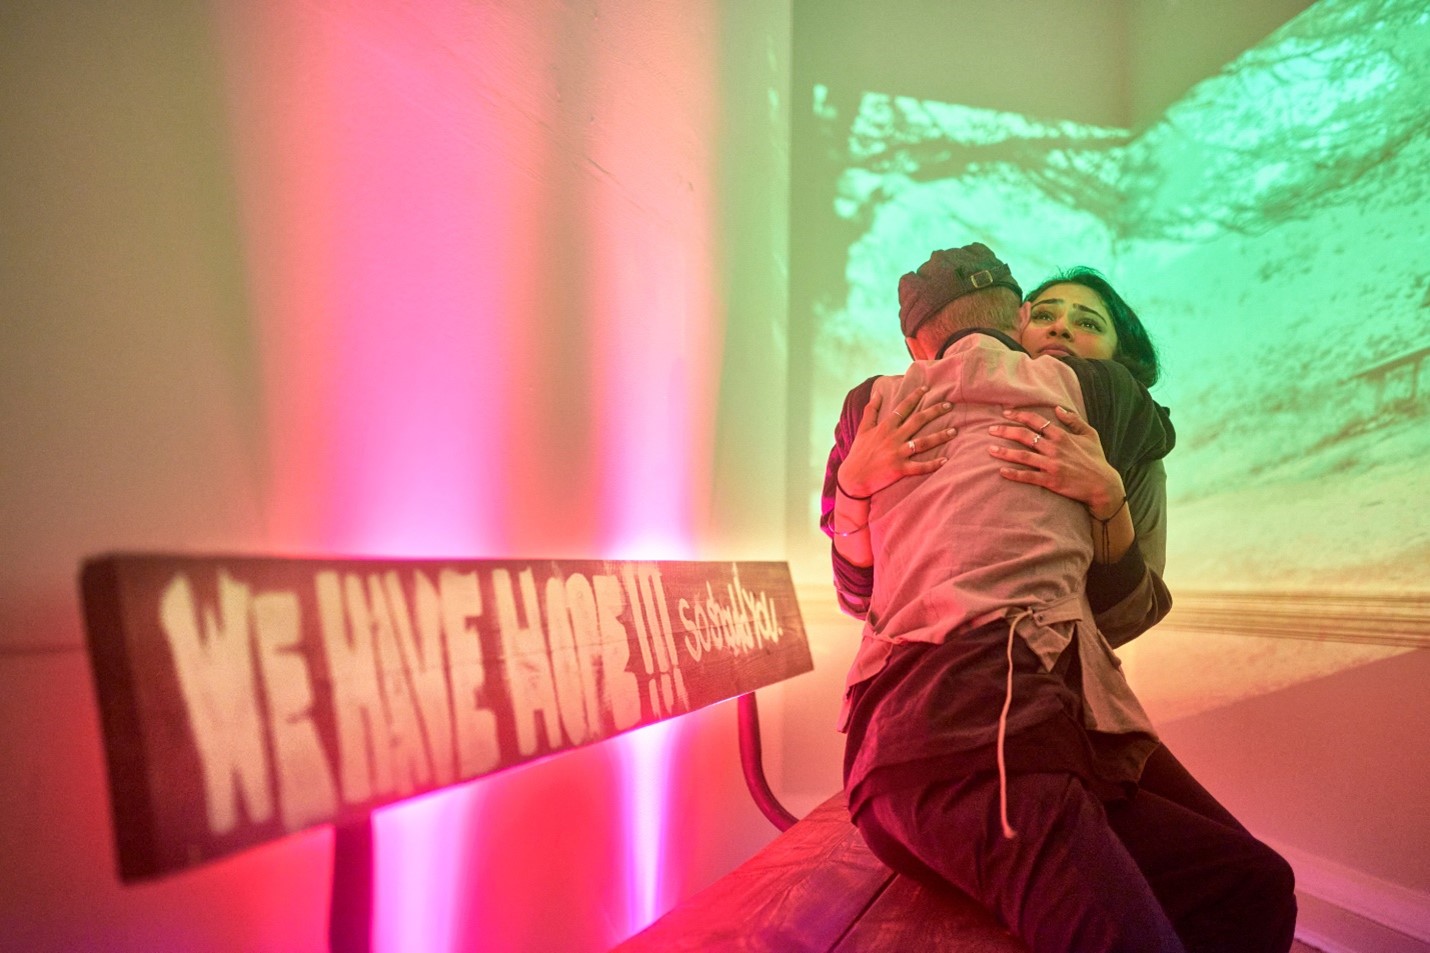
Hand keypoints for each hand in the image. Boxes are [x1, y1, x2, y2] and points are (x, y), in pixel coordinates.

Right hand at [837, 386, 955, 498]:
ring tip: (954, 431)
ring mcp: (897, 453)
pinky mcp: (900, 469)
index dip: (915, 396)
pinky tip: (945, 460)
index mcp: (885, 427)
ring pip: (923, 442)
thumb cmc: (858, 453)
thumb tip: (877, 393)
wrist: (853, 478)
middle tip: (949, 405)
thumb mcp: (863, 429)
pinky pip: (919, 466)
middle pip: (917, 421)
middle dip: (934, 411)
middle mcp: (893, 437)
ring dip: (940, 436)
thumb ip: (871, 410)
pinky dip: (932, 464)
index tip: (927, 388)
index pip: (903, 407)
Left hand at [988, 405, 1123, 515]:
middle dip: (1005, 431)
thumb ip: (1074, 420)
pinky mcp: (1051, 481)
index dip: (1020, 415)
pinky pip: (1028, 476)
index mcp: (1062, 436)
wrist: (1103, 485)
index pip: (1037, 421)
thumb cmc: (1096, 459)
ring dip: (1004, 452)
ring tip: (989, 449)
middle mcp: (1055, 448)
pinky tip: (1001, 471)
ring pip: (1023, 455)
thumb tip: (1058, 408)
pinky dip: (1014, 474)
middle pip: (1025, 436)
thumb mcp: (1090, 435)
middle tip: (991, 429)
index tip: (1006, 413)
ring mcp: (1052, 465)